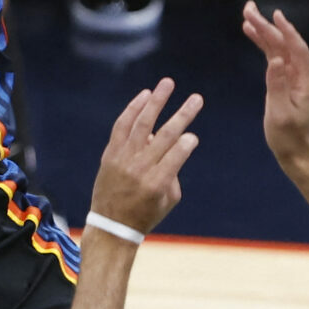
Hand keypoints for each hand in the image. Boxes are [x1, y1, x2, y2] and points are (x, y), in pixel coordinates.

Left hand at [88, 77, 202, 236]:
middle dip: (183, 115)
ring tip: (168, 83)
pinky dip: (133, 109)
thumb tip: (173, 145)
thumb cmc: (146, 214)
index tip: (193, 137)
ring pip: (141, 123)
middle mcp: (139, 169)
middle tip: (197, 99)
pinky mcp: (110, 153)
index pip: (176, 156)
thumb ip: (174, 172)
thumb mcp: (169, 201)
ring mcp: (123, 159)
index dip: (186, 144)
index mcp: (156, 184)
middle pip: (164, 136)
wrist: (111, 224)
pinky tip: (145, 95)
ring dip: (156, 101)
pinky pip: (122, 125)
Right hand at [241, 2, 308, 168]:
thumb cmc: (288, 137)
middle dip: (268, 26)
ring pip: (278, 49)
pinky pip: (273, 58)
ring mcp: (294, 78)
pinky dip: (263, 45)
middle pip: (285, 44)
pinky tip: (252, 35)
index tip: (274, 14)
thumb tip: (275, 61)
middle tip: (249, 8)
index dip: (285, 30)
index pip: (296, 49)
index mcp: (305, 81)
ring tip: (246, 16)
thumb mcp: (281, 113)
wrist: (296, 154)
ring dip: (264, 32)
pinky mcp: (285, 82)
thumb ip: (277, 86)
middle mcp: (301, 76)